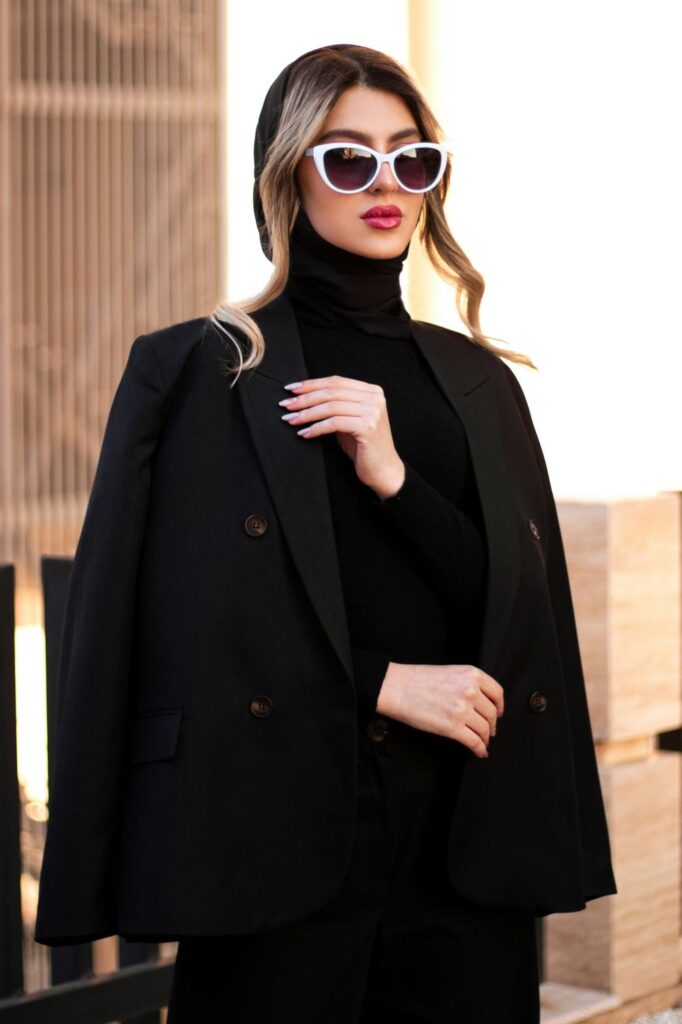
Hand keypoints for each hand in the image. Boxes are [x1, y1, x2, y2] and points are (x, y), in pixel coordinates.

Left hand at [279, 375, 405, 498]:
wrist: (383, 470)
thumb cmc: (362, 447)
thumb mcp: (348, 420)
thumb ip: (335, 406)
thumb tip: (303, 397)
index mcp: (371, 391)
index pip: (336, 381)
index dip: (311, 384)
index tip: (291, 389)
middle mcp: (374, 397)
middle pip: (332, 392)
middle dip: (305, 398)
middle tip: (286, 405)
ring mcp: (373, 411)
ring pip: (331, 406)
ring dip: (307, 413)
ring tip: (291, 420)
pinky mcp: (368, 427)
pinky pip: (334, 423)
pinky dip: (316, 428)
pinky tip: (305, 433)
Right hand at [376, 662, 504, 758]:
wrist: (398, 688)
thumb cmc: (418, 680)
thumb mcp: (451, 672)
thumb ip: (469, 683)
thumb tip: (482, 702)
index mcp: (472, 674)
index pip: (497, 693)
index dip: (500, 706)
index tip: (498, 713)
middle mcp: (470, 691)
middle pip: (491, 713)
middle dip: (492, 725)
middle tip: (489, 730)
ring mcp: (462, 710)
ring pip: (484, 729)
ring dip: (485, 738)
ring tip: (482, 741)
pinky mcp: (452, 727)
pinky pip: (474, 742)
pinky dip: (479, 749)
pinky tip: (479, 751)